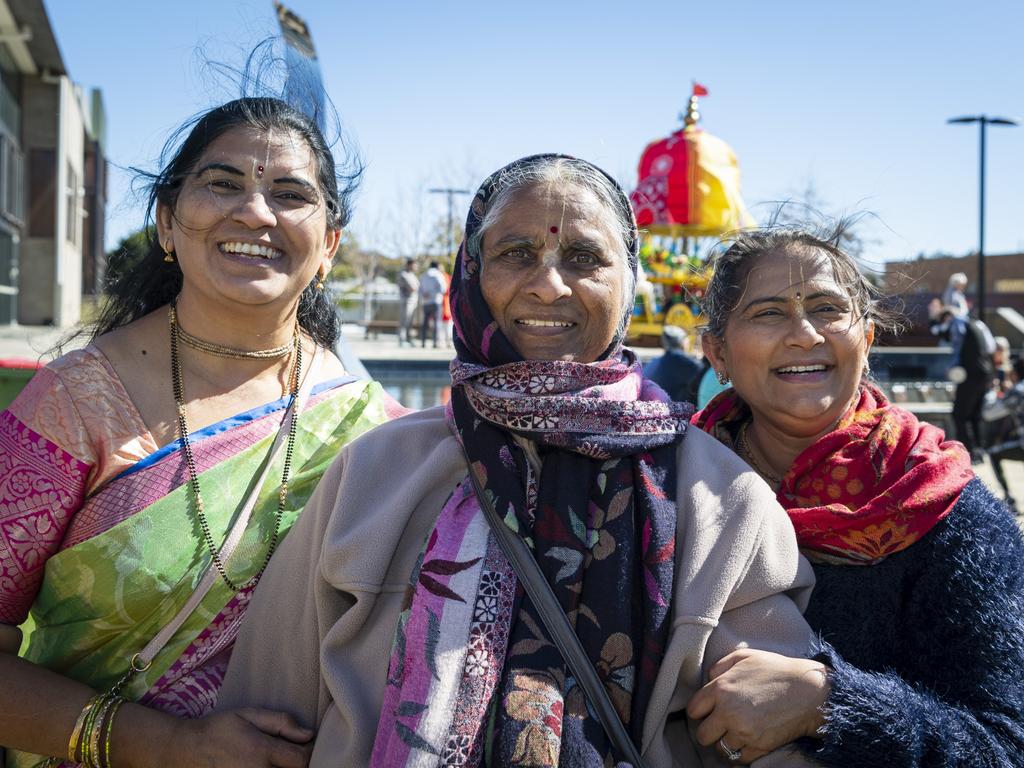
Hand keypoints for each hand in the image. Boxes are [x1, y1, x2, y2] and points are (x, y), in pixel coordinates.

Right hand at [146, 708, 313, 767]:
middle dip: (297, 765)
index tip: (305, 745)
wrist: (185, 751)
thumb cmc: (219, 729)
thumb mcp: (249, 715)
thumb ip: (281, 723)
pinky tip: (267, 767)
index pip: (302, 760)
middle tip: (292, 755)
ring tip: (281, 761)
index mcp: (261, 751)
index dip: (309, 752)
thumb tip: (308, 735)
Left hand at [686, 648, 828, 764]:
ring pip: (720, 749)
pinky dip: (742, 753)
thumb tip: (708, 679)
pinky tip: (748, 741)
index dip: (701, 710)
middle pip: (702, 735)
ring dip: (726, 743)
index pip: (694, 710)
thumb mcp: (745, 656)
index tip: (709, 710)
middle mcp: (728, 712)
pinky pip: (739, 759)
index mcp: (721, 688)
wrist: (810, 691)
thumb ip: (720, 665)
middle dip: (710, 730)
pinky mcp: (759, 747)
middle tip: (721, 724)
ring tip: (737, 732)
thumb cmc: (777, 670)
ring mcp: (743, 732)